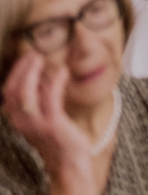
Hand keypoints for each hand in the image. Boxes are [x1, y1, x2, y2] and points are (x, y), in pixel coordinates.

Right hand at [1, 53, 94, 194]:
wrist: (69, 162)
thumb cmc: (58, 137)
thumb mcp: (43, 117)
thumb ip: (41, 99)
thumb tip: (45, 76)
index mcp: (18, 119)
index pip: (8, 92)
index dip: (16, 73)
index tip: (27, 58)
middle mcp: (22, 122)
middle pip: (13, 91)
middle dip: (21, 70)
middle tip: (34, 55)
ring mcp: (36, 124)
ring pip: (26, 94)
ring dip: (33, 73)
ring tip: (42, 59)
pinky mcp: (52, 125)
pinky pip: (50, 99)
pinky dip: (55, 82)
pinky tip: (63, 72)